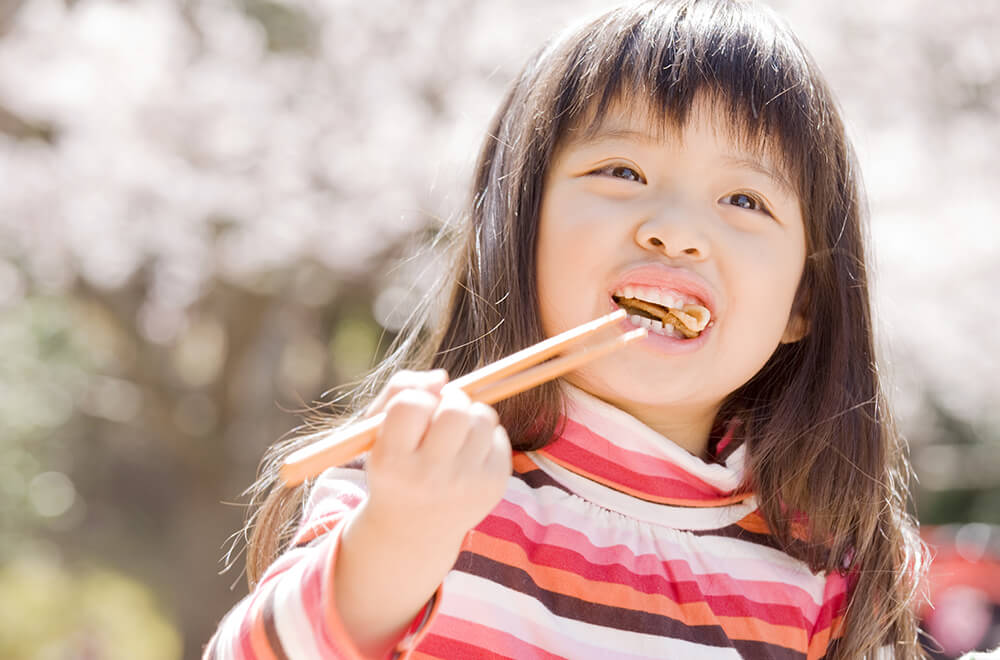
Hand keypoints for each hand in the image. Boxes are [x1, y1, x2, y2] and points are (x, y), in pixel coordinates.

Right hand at [334, 369, 511, 654]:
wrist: (414, 532)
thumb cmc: (396, 468)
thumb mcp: (379, 433)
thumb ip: (399, 391)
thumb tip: (441, 377)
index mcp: (392, 461)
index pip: (411, 404)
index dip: (416, 397)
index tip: (415, 412)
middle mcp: (428, 477)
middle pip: (454, 409)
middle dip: (451, 399)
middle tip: (443, 412)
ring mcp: (465, 485)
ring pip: (482, 417)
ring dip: (470, 414)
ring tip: (457, 432)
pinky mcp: (492, 487)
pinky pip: (499, 436)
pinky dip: (486, 435)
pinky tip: (470, 453)